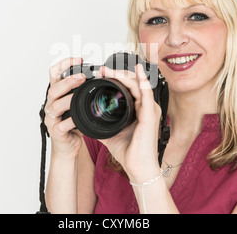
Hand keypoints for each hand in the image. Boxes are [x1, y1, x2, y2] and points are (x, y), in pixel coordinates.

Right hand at [44, 57, 85, 158]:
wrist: (67, 146)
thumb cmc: (72, 124)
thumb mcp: (77, 104)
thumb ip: (82, 91)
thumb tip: (100, 76)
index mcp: (57, 94)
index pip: (54, 73)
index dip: (64, 64)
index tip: (79, 59)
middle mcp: (51, 104)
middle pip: (54, 88)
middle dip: (68, 80)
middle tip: (82, 76)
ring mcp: (51, 118)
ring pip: (55, 105)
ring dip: (69, 99)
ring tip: (80, 96)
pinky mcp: (56, 132)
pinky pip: (62, 125)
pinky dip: (71, 121)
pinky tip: (78, 119)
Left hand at [98, 64, 161, 182]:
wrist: (138, 168)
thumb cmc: (129, 152)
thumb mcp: (110, 132)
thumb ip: (101, 122)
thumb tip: (86, 118)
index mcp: (139, 109)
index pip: (129, 87)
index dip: (116, 78)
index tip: (100, 74)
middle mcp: (147, 107)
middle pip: (134, 82)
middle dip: (117, 73)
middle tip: (101, 70)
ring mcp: (150, 109)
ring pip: (138, 84)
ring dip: (122, 74)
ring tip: (108, 70)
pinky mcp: (150, 115)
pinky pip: (147, 94)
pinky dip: (143, 81)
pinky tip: (138, 71)